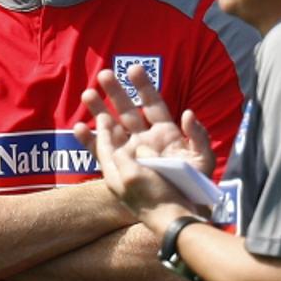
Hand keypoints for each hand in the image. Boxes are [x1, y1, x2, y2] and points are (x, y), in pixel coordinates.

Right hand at [72, 65, 214, 175]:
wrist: (182, 210)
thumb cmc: (194, 185)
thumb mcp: (202, 159)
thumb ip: (199, 135)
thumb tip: (188, 113)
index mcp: (165, 133)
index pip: (153, 104)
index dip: (144, 87)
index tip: (134, 69)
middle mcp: (145, 139)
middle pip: (128, 110)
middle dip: (116, 92)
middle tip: (104, 74)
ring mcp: (131, 152)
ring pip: (111, 126)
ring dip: (99, 110)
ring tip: (87, 94)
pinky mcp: (119, 168)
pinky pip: (101, 152)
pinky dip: (89, 140)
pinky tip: (78, 127)